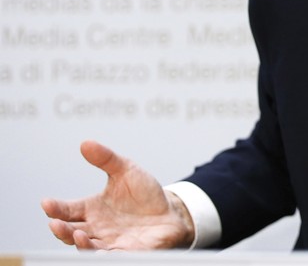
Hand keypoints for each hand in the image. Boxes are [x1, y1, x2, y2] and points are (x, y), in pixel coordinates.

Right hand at [41, 141, 194, 250]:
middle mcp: (97, 228)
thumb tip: (86, 143)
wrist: (171, 211)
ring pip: (88, 247)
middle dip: (61, 229)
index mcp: (92, 209)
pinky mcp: (128, 252)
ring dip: (80, 243)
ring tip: (77, 234)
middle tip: (55, 223)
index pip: (67, 211)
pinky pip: (114, 257)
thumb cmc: (145, 193)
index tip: (47, 203)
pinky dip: (105, 256)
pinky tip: (100, 253)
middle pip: (71, 232)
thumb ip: (106, 159)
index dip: (55, 208)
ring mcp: (110, 242)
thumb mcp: (126, 170)